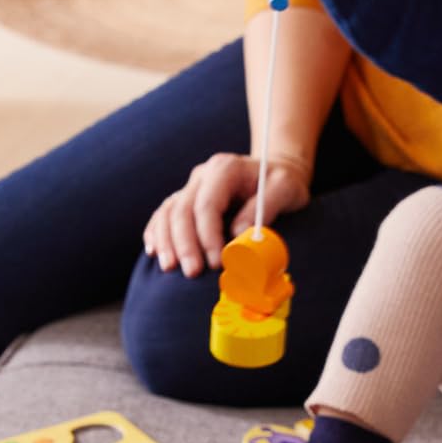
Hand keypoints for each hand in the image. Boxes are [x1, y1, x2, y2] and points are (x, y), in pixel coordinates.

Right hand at [141, 152, 311, 275]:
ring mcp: (191, 187)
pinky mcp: (186, 199)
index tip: (217, 263)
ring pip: (168, 213)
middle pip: (182, 210)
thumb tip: (237, 234)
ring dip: (166, 241)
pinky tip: (155, 252)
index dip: (207, 235)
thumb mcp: (286, 188)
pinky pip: (163, 215)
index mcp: (225, 169)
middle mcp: (202, 175)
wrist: (274, 173)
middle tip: (192, 273)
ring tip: (169, 268)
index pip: (207, 204)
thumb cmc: (282, 182)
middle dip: (185, 244)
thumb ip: (266, 206)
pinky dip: (156, 233)